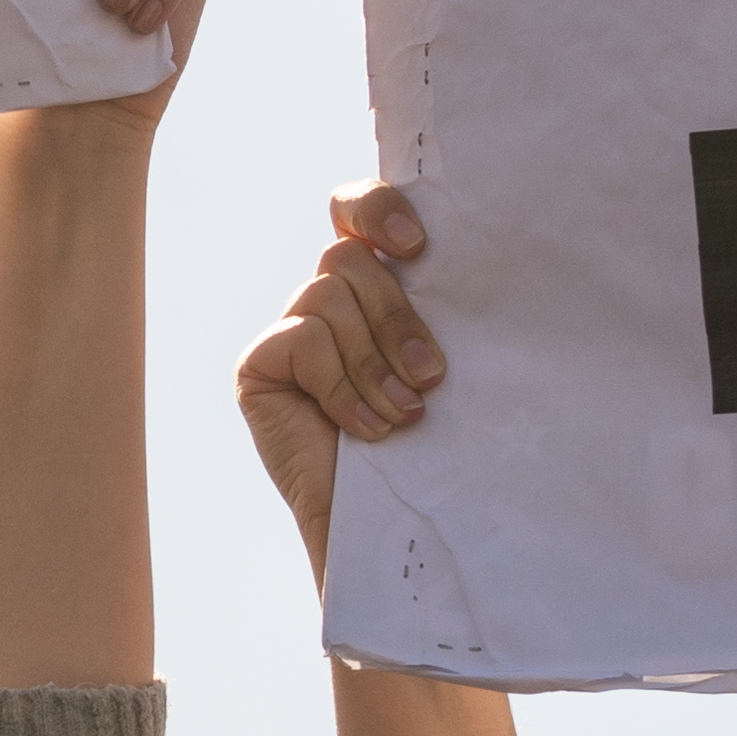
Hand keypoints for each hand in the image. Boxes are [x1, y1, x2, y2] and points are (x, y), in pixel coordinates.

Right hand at [233, 186, 437, 564]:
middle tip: (430, 376)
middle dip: (395, 315)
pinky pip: (302, 339)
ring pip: (326, 293)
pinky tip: (363, 429)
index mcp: (373, 288)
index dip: (377, 208)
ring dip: (373, 360)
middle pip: (348, 257)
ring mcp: (288, 333)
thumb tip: (477, 261)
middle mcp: (326, 303)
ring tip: (403, 415)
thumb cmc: (434, 448)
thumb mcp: (438, 365)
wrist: (393, 527)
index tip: (417, 249)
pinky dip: (341, 386)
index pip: (355, 210)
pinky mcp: (258, 366)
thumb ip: (436, 311)